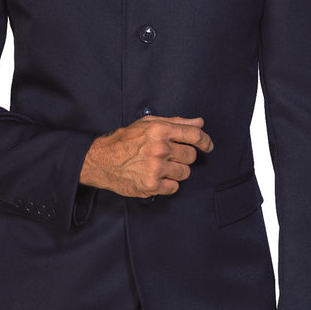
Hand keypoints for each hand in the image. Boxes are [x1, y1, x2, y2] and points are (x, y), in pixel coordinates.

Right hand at [79, 115, 213, 196]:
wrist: (102, 160)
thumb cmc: (125, 140)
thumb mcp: (148, 123)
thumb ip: (176, 122)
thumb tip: (199, 122)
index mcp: (160, 130)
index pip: (194, 135)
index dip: (205, 141)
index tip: (207, 146)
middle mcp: (159, 148)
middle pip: (191, 155)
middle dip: (183, 156)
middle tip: (170, 155)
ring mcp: (156, 168)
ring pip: (185, 172)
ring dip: (177, 171)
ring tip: (161, 166)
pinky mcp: (151, 185)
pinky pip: (174, 187)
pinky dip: (168, 184)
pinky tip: (156, 177)